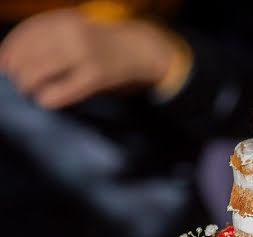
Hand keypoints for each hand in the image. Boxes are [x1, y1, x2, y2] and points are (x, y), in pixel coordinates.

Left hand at [0, 8, 179, 108]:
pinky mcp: (96, 76)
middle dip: (17, 71)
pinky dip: (48, 97)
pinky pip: (62, 90)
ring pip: (39, 72)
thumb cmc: (99, 42)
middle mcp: (72, 34)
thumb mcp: (72, 30)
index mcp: (64, 19)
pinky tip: (45, 99)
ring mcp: (85, 55)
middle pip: (29, 54)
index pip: (26, 34)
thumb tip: (6, 60)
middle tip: (18, 81)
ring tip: (29, 91)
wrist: (138, 49)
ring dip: (28, 84)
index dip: (10, 50)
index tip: (4, 64)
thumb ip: (45, 39)